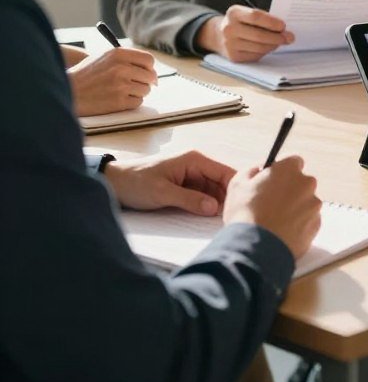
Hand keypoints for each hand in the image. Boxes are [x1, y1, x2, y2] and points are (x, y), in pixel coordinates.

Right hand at [67, 47, 157, 115]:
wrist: (67, 92)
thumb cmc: (86, 75)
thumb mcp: (103, 57)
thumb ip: (126, 58)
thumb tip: (150, 68)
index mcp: (118, 54)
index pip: (148, 60)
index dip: (150, 68)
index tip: (147, 73)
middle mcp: (121, 68)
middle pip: (150, 76)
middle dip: (146, 82)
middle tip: (137, 85)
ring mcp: (120, 85)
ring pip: (145, 90)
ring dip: (138, 92)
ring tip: (122, 92)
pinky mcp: (118, 102)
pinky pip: (138, 102)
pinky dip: (131, 102)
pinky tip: (118, 100)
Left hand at [104, 150, 234, 215]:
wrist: (113, 183)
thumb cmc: (135, 182)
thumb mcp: (162, 193)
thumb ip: (190, 200)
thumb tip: (214, 208)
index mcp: (195, 160)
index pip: (225, 172)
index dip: (235, 189)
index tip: (240, 207)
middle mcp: (196, 166)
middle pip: (221, 182)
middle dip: (227, 199)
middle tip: (232, 219)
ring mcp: (191, 176)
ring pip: (213, 191)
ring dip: (217, 204)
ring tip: (224, 221)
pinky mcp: (184, 187)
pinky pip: (201, 196)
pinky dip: (206, 206)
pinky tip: (209, 218)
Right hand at [197, 5, 293, 61]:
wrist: (219, 34)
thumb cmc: (241, 22)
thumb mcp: (247, 13)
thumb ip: (263, 18)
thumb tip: (284, 30)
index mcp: (234, 13)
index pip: (255, 17)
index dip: (271, 22)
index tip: (283, 26)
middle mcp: (229, 28)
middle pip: (259, 35)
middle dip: (277, 37)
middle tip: (290, 37)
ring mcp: (230, 44)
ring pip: (259, 47)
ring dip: (274, 45)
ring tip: (281, 41)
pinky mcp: (233, 57)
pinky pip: (255, 55)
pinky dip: (266, 51)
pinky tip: (269, 46)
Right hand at [223, 156, 320, 260]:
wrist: (255, 248)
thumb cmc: (245, 214)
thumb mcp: (238, 184)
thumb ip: (253, 171)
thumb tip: (260, 171)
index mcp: (289, 169)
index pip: (293, 162)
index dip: (282, 171)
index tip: (273, 181)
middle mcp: (306, 184)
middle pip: (301, 183)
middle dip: (289, 191)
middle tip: (271, 205)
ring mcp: (313, 205)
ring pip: (305, 203)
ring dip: (295, 209)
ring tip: (275, 223)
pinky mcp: (316, 225)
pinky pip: (309, 221)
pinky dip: (299, 225)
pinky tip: (283, 233)